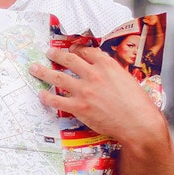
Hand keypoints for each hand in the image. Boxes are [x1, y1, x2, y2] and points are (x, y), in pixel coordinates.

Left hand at [30, 45, 164, 144]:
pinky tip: (41, 95)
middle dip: (56, 55)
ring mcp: (84, 91)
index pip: (87, 52)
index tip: (72, 50)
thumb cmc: (138, 104)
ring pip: (57, 78)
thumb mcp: (127, 79)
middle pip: (68, 60)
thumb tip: (103, 69)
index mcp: (107, 65)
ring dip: (43, 72)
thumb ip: (112, 72)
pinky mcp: (79, 107)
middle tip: (49, 52)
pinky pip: (57, 101)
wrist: (139, 124)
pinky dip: (47, 98)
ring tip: (35, 68)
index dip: (77, 50)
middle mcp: (93, 75)